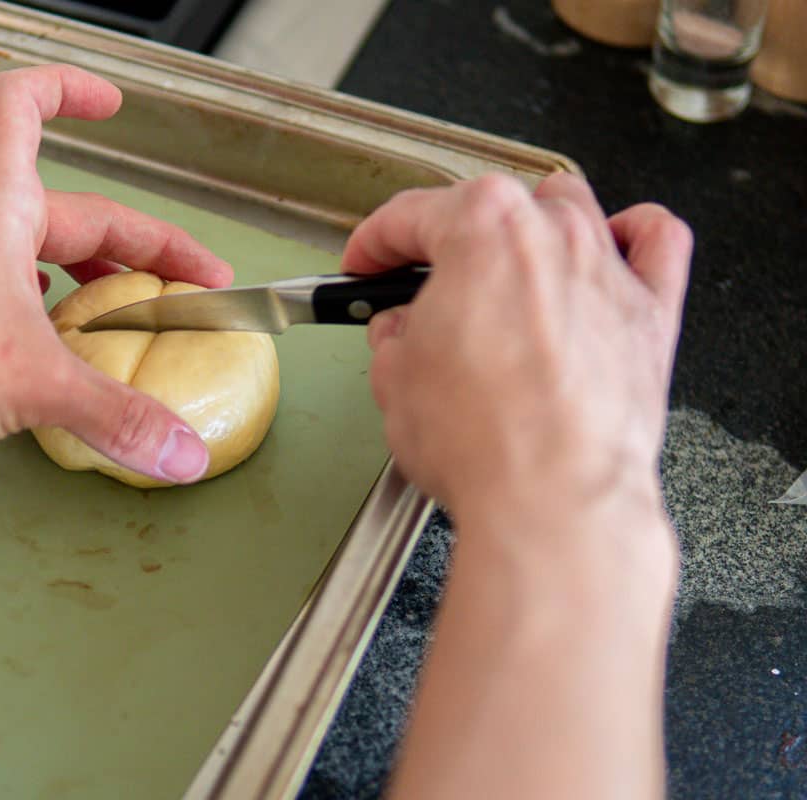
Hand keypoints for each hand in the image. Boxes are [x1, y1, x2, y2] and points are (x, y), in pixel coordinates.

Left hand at [0, 66, 231, 481]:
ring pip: (32, 254)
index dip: (71, 90)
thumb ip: (117, 414)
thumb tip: (185, 454)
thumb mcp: (35, 383)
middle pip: (66, 209)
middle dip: (132, 244)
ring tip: (127, 313)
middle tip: (181, 284)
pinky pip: (1, 296)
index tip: (114, 105)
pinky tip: (53, 347)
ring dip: (86, 277)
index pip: (24, 105)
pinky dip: (40, 314)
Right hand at [343, 173, 691, 522]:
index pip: (409, 216)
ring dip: (529, 230)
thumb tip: (403, 333)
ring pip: (568, 210)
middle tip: (419, 292)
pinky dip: (631, 236)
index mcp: (481, 228)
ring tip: (505, 269)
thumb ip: (394, 336)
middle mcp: (551, 233)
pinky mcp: (650, 313)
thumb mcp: (393, 380)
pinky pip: (655, 242)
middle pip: (490, 210)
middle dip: (446, 246)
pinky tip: (609, 250)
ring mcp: (607, 268)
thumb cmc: (483, 442)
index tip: (366, 262)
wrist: (551, 500)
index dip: (372, 244)